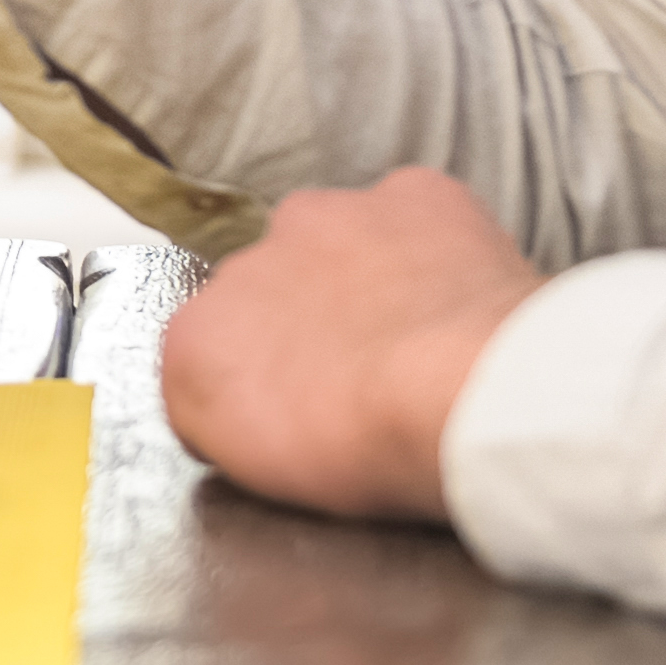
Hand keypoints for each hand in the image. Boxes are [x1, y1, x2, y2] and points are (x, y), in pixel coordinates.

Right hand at [155, 169, 542, 526]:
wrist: (469, 393)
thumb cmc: (369, 443)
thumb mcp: (255, 469)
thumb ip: (215, 416)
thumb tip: (225, 397)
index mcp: (197, 332)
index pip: (208, 348)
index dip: (254, 379)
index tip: (296, 406)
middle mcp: (249, 259)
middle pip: (267, 286)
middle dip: (305, 320)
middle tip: (362, 376)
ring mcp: (330, 217)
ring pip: (336, 241)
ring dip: (362, 277)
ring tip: (417, 340)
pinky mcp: (412, 195)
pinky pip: (413, 214)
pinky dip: (429, 246)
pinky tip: (456, 296)